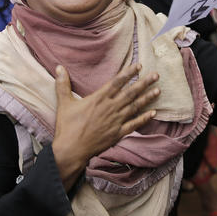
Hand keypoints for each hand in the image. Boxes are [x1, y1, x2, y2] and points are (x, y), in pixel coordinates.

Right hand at [50, 63, 159, 188]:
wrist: (71, 149)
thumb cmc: (67, 126)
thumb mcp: (64, 103)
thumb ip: (62, 84)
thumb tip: (58, 67)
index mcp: (98, 98)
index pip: (117, 82)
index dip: (129, 73)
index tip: (139, 66)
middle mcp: (110, 108)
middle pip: (131, 93)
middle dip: (144, 83)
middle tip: (156, 75)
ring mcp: (115, 121)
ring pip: (135, 107)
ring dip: (147, 98)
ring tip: (158, 90)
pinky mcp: (117, 134)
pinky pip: (134, 124)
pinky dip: (144, 118)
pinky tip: (153, 113)